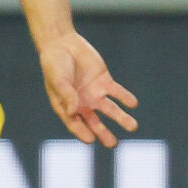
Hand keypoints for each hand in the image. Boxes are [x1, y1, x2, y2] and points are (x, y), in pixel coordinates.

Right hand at [38, 32, 138, 147]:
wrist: (63, 44)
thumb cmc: (54, 64)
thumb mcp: (58, 80)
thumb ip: (67, 96)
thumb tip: (73, 112)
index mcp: (66, 107)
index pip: (75, 124)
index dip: (82, 133)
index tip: (91, 140)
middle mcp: (82, 104)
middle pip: (95, 123)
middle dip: (104, 133)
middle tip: (112, 143)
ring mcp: (94, 93)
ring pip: (111, 110)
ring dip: (122, 118)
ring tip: (132, 126)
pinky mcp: (105, 82)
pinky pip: (118, 92)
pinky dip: (126, 98)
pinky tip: (132, 103)